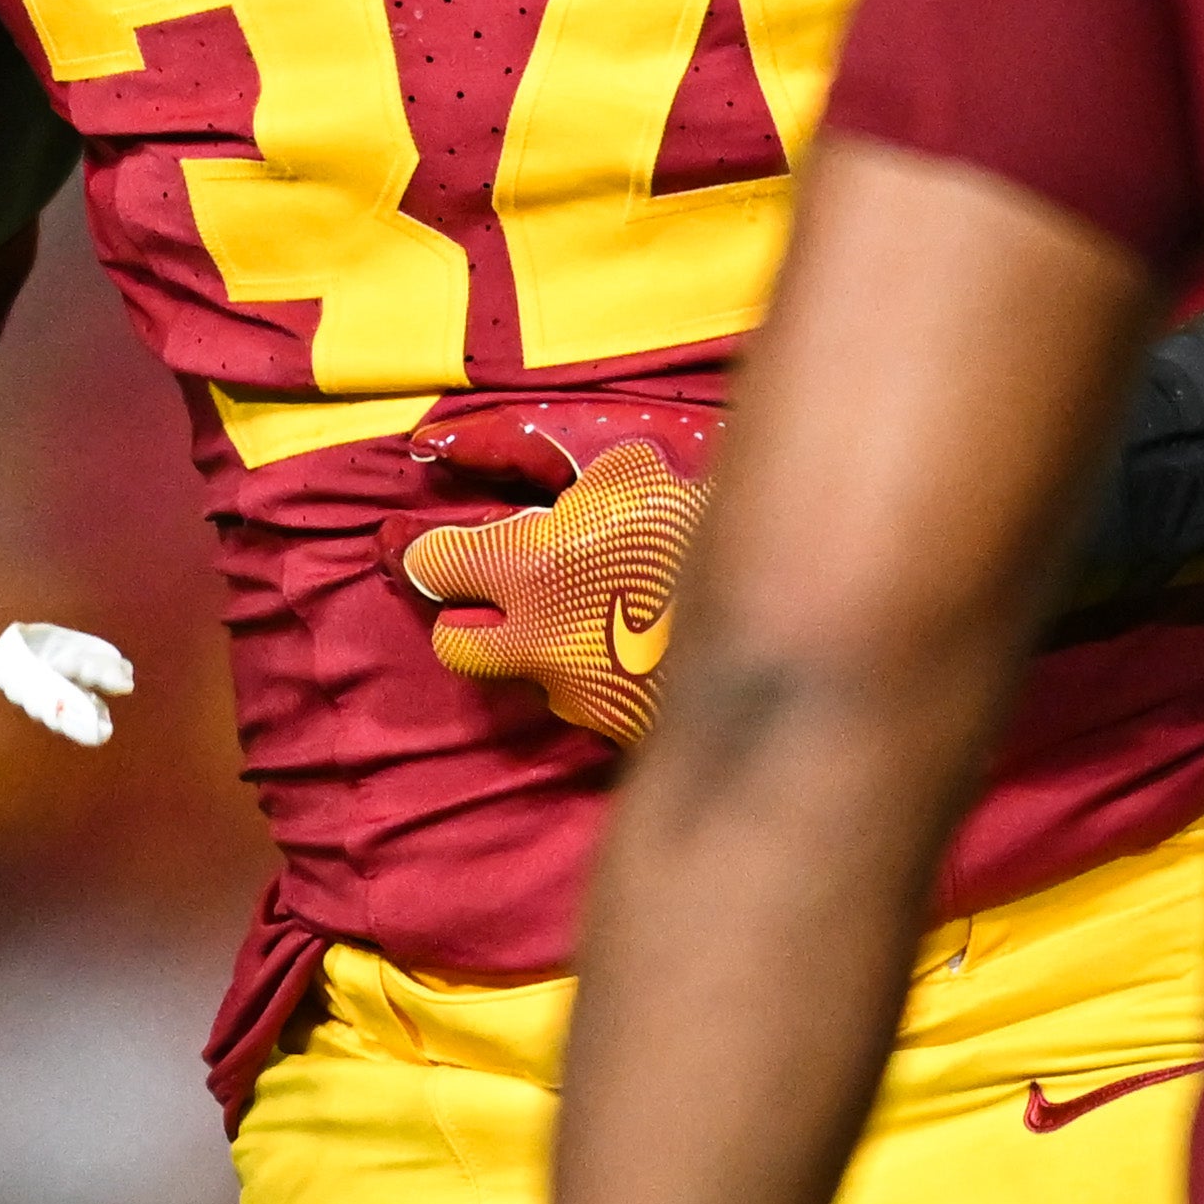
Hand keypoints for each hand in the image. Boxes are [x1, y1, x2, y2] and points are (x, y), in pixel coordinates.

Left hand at [401, 396, 715, 749]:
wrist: (782, 629)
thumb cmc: (703, 533)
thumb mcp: (635, 474)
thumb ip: (575, 476)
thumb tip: (532, 468)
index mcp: (528, 569)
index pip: (434, 564)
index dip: (427, 549)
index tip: (422, 542)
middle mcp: (536, 644)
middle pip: (455, 646)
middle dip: (464, 623)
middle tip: (496, 601)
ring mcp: (579, 699)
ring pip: (533, 680)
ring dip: (549, 655)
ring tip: (600, 625)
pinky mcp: (625, 736)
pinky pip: (596, 706)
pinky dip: (608, 683)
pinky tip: (645, 657)